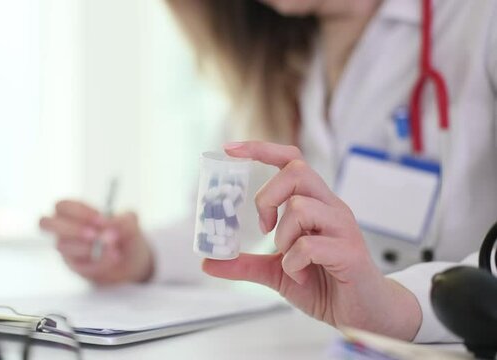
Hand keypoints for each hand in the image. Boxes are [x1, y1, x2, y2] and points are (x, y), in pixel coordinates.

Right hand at [40, 200, 153, 284]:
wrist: (131, 260)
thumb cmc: (125, 234)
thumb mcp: (131, 223)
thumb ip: (123, 221)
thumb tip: (109, 227)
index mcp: (74, 212)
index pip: (62, 206)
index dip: (78, 211)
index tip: (101, 218)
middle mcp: (64, 230)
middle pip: (45, 223)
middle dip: (71, 228)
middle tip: (95, 235)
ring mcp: (66, 249)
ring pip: (61, 246)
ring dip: (87, 247)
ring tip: (112, 248)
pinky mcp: (74, 267)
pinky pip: (79, 265)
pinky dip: (99, 262)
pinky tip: (114, 258)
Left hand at [203, 141, 421, 339]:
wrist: (365, 316)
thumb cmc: (327, 285)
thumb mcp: (276, 272)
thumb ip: (245, 263)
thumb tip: (208, 262)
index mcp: (316, 205)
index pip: (292, 161)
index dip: (261, 149)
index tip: (230, 149)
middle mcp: (331, 208)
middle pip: (297, 172)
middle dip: (268, 197)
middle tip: (265, 227)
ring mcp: (343, 228)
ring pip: (301, 207)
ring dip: (283, 236)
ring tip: (288, 259)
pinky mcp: (350, 253)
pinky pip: (310, 245)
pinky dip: (293, 262)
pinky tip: (299, 274)